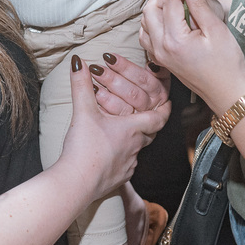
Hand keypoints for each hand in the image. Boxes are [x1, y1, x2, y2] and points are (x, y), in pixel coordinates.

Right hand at [59, 56, 169, 201]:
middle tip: (148, 114)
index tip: (167, 103)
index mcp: (132, 129)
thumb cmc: (85, 148)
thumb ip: (81, 84)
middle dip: (149, 123)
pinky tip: (112, 154)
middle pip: (150, 133)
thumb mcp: (82, 111)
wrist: (77, 183)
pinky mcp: (119, 178)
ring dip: (135, 140)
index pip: (157, 117)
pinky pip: (127, 165)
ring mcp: (128, 164)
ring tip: (126, 133)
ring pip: (138, 149)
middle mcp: (135, 147)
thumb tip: (78, 62)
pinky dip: (123, 157)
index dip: (163, 109)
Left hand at [139, 0, 244, 114]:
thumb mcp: (216, 31)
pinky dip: (155, 23)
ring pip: (145, 22)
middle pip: (150, 9)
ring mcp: (158, 55)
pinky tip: (172, 21)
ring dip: (158, 9)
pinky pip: (147, 35)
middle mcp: (160, 47)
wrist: (226, 94)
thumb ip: (198, 5)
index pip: (169, 1)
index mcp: (174, 39)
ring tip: (179, 6)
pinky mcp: (161, 60)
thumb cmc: (226, 65)